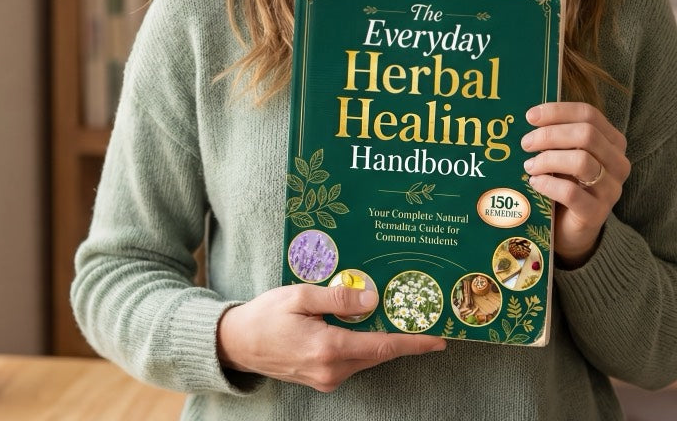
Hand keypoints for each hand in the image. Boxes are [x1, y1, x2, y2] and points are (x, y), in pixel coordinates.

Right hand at [216, 283, 445, 391]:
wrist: (237, 344)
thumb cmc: (265, 315)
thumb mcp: (299, 296)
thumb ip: (338, 298)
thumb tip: (372, 299)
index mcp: (328, 348)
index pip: (382, 346)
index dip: (413, 343)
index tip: (439, 339)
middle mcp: (332, 370)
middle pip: (379, 354)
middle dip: (404, 339)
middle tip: (425, 320)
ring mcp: (327, 378)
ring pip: (367, 359)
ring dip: (384, 342)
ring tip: (401, 320)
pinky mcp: (322, 379)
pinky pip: (353, 362)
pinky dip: (365, 347)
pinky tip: (368, 329)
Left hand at [521, 102, 629, 266]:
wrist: (571, 229)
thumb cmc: (566, 183)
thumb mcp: (564, 154)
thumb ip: (557, 135)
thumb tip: (529, 117)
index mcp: (613, 142)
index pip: (589, 115)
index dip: (558, 111)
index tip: (530, 116)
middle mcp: (618, 164)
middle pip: (586, 135)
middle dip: (550, 135)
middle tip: (525, 143)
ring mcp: (611, 190)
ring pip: (581, 162)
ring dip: (548, 159)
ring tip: (529, 165)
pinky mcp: (596, 213)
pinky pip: (571, 193)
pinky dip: (548, 184)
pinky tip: (534, 182)